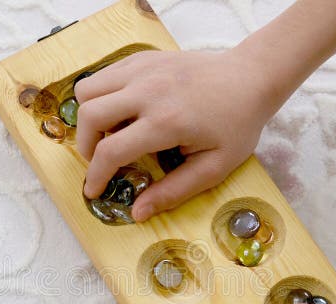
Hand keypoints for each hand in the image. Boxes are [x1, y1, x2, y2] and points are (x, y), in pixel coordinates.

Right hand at [74, 49, 280, 221]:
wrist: (250, 77)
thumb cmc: (237, 125)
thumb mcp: (214, 168)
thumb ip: (174, 191)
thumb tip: (138, 213)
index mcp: (166, 122)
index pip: (110, 150)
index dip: (95, 176)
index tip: (93, 190)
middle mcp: (148, 91)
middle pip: (89, 115)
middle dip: (85, 145)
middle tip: (100, 160)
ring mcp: (143, 69)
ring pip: (88, 89)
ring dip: (89, 116)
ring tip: (109, 132)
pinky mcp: (143, 58)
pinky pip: (104, 75)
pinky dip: (102, 95)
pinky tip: (123, 111)